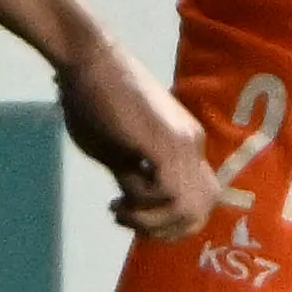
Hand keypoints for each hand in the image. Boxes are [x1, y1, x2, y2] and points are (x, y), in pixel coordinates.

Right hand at [59, 37, 224, 238]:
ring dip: (150, 221)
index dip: (173, 222)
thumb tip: (136, 206)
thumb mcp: (118, 150)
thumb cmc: (96, 99)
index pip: (201, 199)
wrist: (90, 61)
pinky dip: (142, 205)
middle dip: (166, 230)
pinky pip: (167, 193)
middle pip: (201, 209)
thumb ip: (135, 176)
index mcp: (187, 144)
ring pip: (186, 208)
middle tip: (131, 222)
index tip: (137, 219)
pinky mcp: (164, 144)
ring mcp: (182, 144)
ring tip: (120, 212)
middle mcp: (193, 145)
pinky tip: (118, 199)